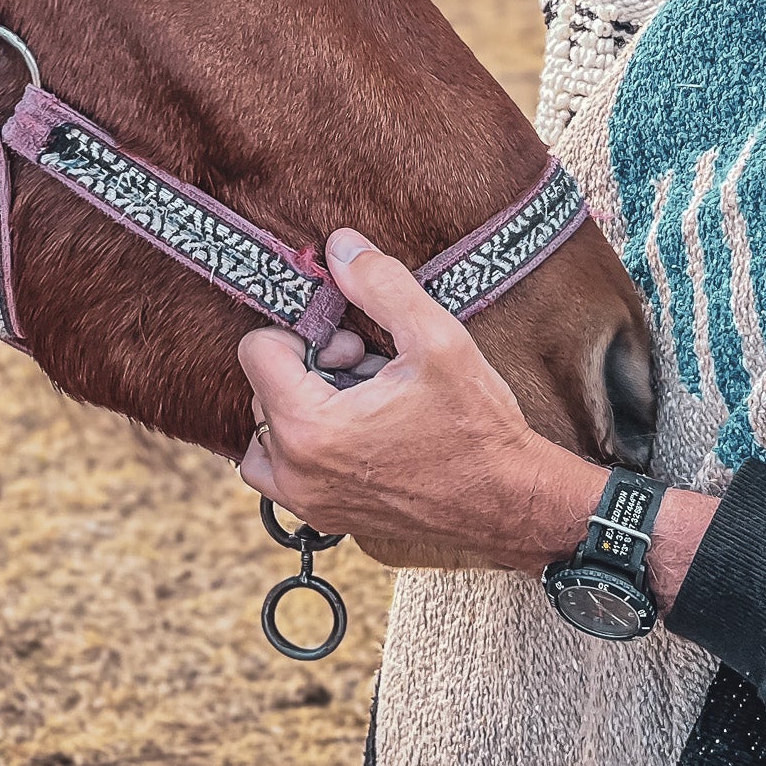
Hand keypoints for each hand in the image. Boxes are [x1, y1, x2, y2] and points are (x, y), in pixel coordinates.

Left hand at [237, 229, 606, 571]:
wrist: (508, 502)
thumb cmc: (476, 427)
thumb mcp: (437, 339)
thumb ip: (381, 285)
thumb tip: (340, 247)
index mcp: (310, 426)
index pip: (256, 351)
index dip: (305, 333)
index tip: (352, 343)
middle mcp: (296, 472)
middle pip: (261, 390)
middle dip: (309, 371)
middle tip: (369, 372)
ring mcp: (309, 502)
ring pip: (266, 437)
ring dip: (302, 411)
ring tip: (361, 406)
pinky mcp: (326, 518)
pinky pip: (286, 474)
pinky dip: (310, 448)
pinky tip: (364, 435)